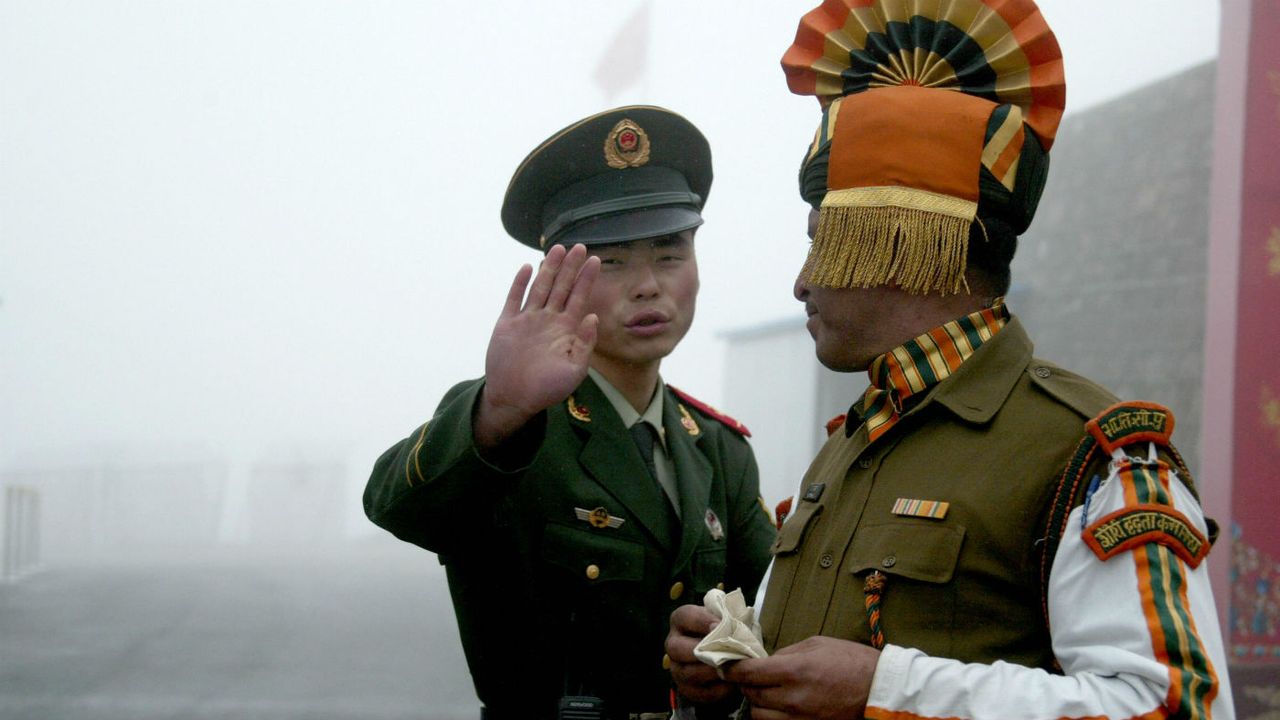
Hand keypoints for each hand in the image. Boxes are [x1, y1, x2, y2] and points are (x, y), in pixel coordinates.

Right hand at [474, 244, 600, 448]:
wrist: (514, 399)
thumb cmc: (547, 389)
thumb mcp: (575, 370)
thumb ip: (585, 343)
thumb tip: (593, 316)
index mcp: (566, 330)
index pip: (579, 298)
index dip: (587, 279)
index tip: (596, 260)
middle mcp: (548, 320)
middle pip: (561, 287)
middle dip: (570, 267)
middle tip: (580, 246)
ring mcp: (527, 320)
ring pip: (540, 287)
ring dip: (549, 268)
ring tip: (558, 248)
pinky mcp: (507, 324)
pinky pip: (514, 298)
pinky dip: (520, 283)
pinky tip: (528, 268)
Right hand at [667, 604, 735, 705]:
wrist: (726, 653)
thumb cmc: (726, 630)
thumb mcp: (726, 618)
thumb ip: (728, 619)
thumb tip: (734, 626)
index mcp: (681, 620)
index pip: (685, 616)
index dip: (702, 621)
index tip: (720, 625)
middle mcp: (673, 644)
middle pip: (677, 648)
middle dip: (702, 650)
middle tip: (725, 651)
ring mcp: (677, 668)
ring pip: (688, 673)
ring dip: (712, 671)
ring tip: (732, 668)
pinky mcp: (686, 688)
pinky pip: (699, 693)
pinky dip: (717, 690)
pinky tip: (731, 683)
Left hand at [724, 636, 878, 719]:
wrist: (880, 690)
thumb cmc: (851, 661)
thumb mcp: (816, 644)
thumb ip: (786, 653)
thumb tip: (764, 661)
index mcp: (794, 671)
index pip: (748, 673)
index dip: (731, 668)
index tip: (725, 665)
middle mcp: (793, 698)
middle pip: (751, 695)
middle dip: (745, 685)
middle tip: (749, 675)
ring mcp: (800, 719)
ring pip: (760, 715)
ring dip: (757, 703)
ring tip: (765, 692)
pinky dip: (772, 717)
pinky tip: (778, 705)